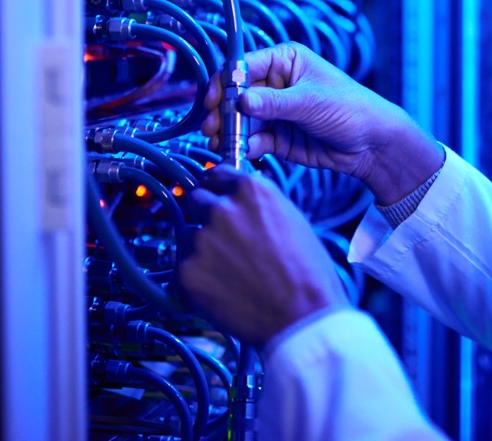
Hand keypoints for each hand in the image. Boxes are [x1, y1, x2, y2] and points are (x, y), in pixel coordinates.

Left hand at [178, 167, 347, 347]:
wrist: (302, 317)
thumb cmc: (307, 274)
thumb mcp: (292, 220)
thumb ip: (261, 204)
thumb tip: (245, 199)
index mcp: (251, 191)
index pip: (217, 174)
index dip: (217, 188)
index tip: (215, 196)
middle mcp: (222, 208)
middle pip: (196, 199)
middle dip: (204, 215)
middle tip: (221, 239)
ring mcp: (202, 239)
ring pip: (189, 236)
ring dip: (202, 250)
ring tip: (228, 273)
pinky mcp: (187, 271)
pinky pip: (183, 269)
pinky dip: (196, 280)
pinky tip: (221, 291)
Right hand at [201, 42, 442, 203]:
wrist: (372, 144)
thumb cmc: (350, 108)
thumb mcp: (311, 102)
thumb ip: (273, 103)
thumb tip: (239, 100)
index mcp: (284, 60)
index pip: (244, 66)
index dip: (225, 83)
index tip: (213, 101)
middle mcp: (275, 83)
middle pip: (237, 95)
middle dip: (223, 112)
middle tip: (212, 128)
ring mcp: (275, 111)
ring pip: (241, 120)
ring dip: (229, 132)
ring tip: (219, 144)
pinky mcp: (277, 136)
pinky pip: (253, 139)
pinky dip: (243, 147)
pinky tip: (238, 153)